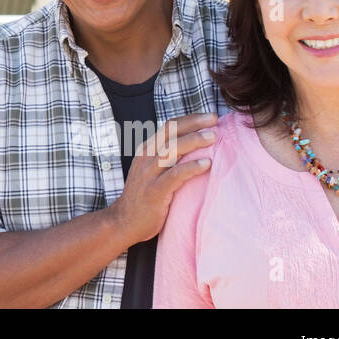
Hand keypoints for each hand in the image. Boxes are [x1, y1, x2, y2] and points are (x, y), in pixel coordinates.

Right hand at [107, 112, 216, 246]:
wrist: (124, 221)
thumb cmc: (143, 196)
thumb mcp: (151, 170)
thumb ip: (166, 158)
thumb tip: (194, 146)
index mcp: (146, 150)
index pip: (168, 127)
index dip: (189, 119)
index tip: (209, 116)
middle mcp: (146, 157)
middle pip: (170, 133)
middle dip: (193, 123)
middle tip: (214, 119)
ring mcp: (149, 174)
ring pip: (172, 150)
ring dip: (193, 141)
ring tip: (213, 137)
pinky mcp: (155, 192)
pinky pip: (174, 176)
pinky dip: (191, 168)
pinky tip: (206, 164)